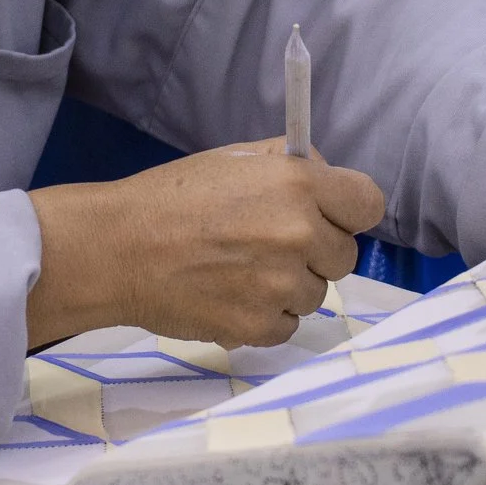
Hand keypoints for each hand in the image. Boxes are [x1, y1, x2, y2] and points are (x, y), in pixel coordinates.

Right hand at [27, 139, 387, 348]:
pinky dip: (263, 316)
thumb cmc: (170, 197)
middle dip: (315, 251)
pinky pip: (286, 325)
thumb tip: (327, 178)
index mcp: (298, 184)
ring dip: (287, 286)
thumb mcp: (235, 159)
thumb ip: (289, 165)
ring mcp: (281, 285)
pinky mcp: (259, 326)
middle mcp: (299, 234)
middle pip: (344, 255)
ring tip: (238, 271)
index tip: (328, 217)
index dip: (347, 211)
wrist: (117, 249)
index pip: (368, 204)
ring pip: (315, 294)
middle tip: (268, 245)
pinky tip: (228, 295)